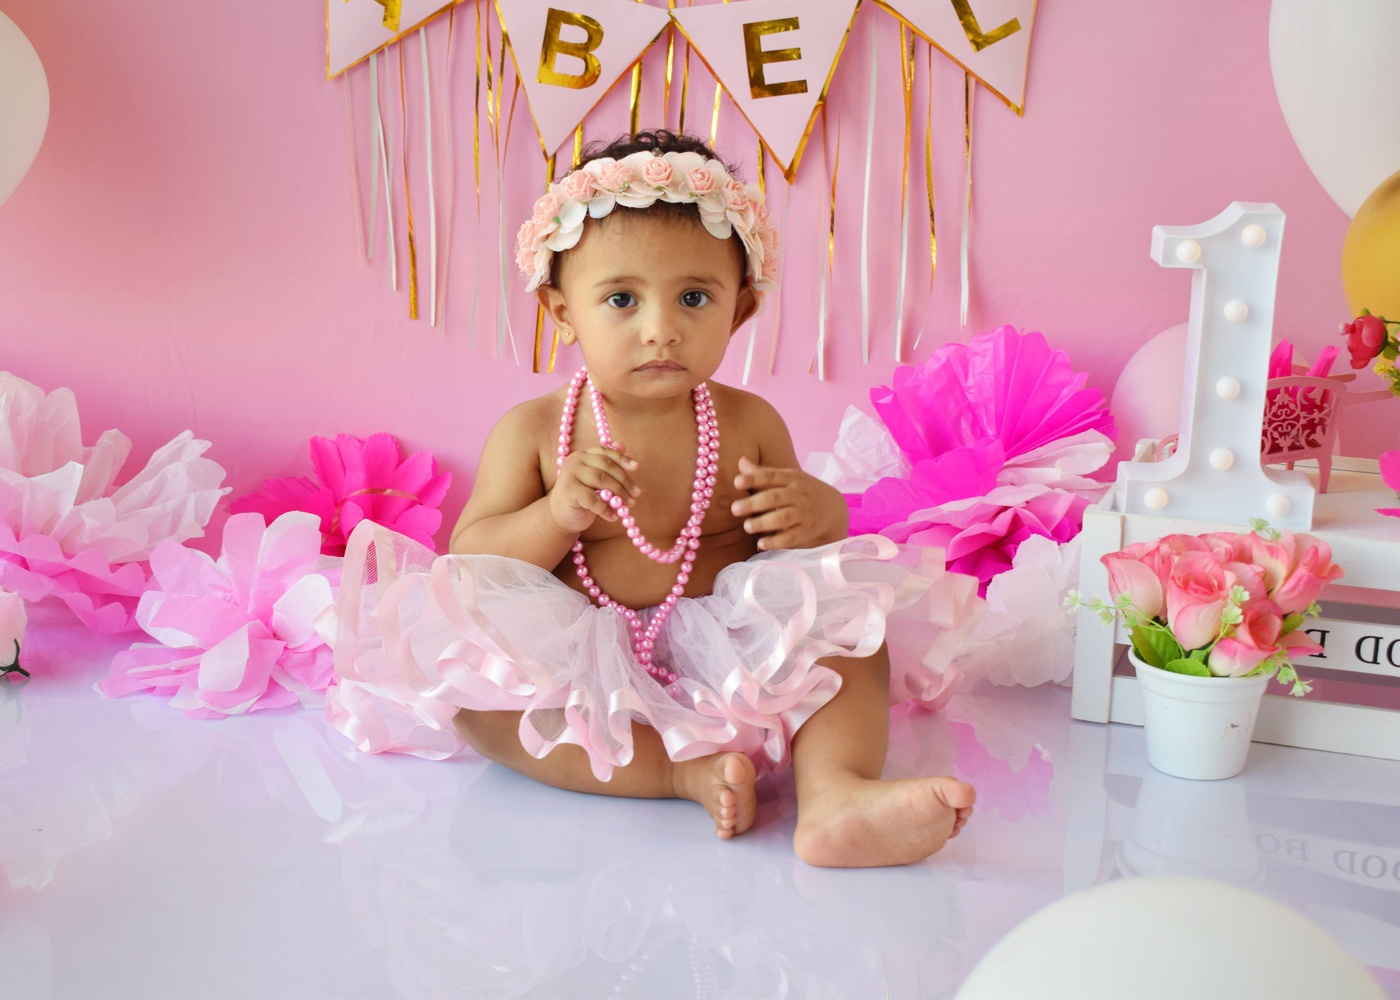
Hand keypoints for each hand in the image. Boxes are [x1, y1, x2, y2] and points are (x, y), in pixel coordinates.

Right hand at [550, 443, 639, 533]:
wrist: (560, 515)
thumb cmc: (582, 496)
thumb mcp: (596, 480)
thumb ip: (608, 464)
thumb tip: (623, 444)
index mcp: (583, 455)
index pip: (606, 452)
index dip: (622, 458)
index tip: (636, 467)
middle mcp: (575, 460)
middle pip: (606, 466)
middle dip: (624, 480)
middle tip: (636, 494)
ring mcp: (570, 474)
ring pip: (601, 480)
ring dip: (618, 494)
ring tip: (628, 506)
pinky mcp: (568, 490)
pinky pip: (593, 499)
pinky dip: (606, 509)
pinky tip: (613, 516)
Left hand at [731, 455, 845, 550]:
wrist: (832, 508)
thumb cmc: (801, 491)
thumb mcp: (787, 478)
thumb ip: (762, 473)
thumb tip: (740, 461)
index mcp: (791, 478)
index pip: (771, 476)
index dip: (753, 478)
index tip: (737, 482)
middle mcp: (798, 494)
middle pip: (774, 497)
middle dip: (753, 503)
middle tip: (735, 509)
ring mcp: (804, 513)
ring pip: (783, 518)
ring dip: (763, 523)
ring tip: (747, 527)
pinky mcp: (807, 531)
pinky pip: (791, 537)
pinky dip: (776, 541)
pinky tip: (761, 543)